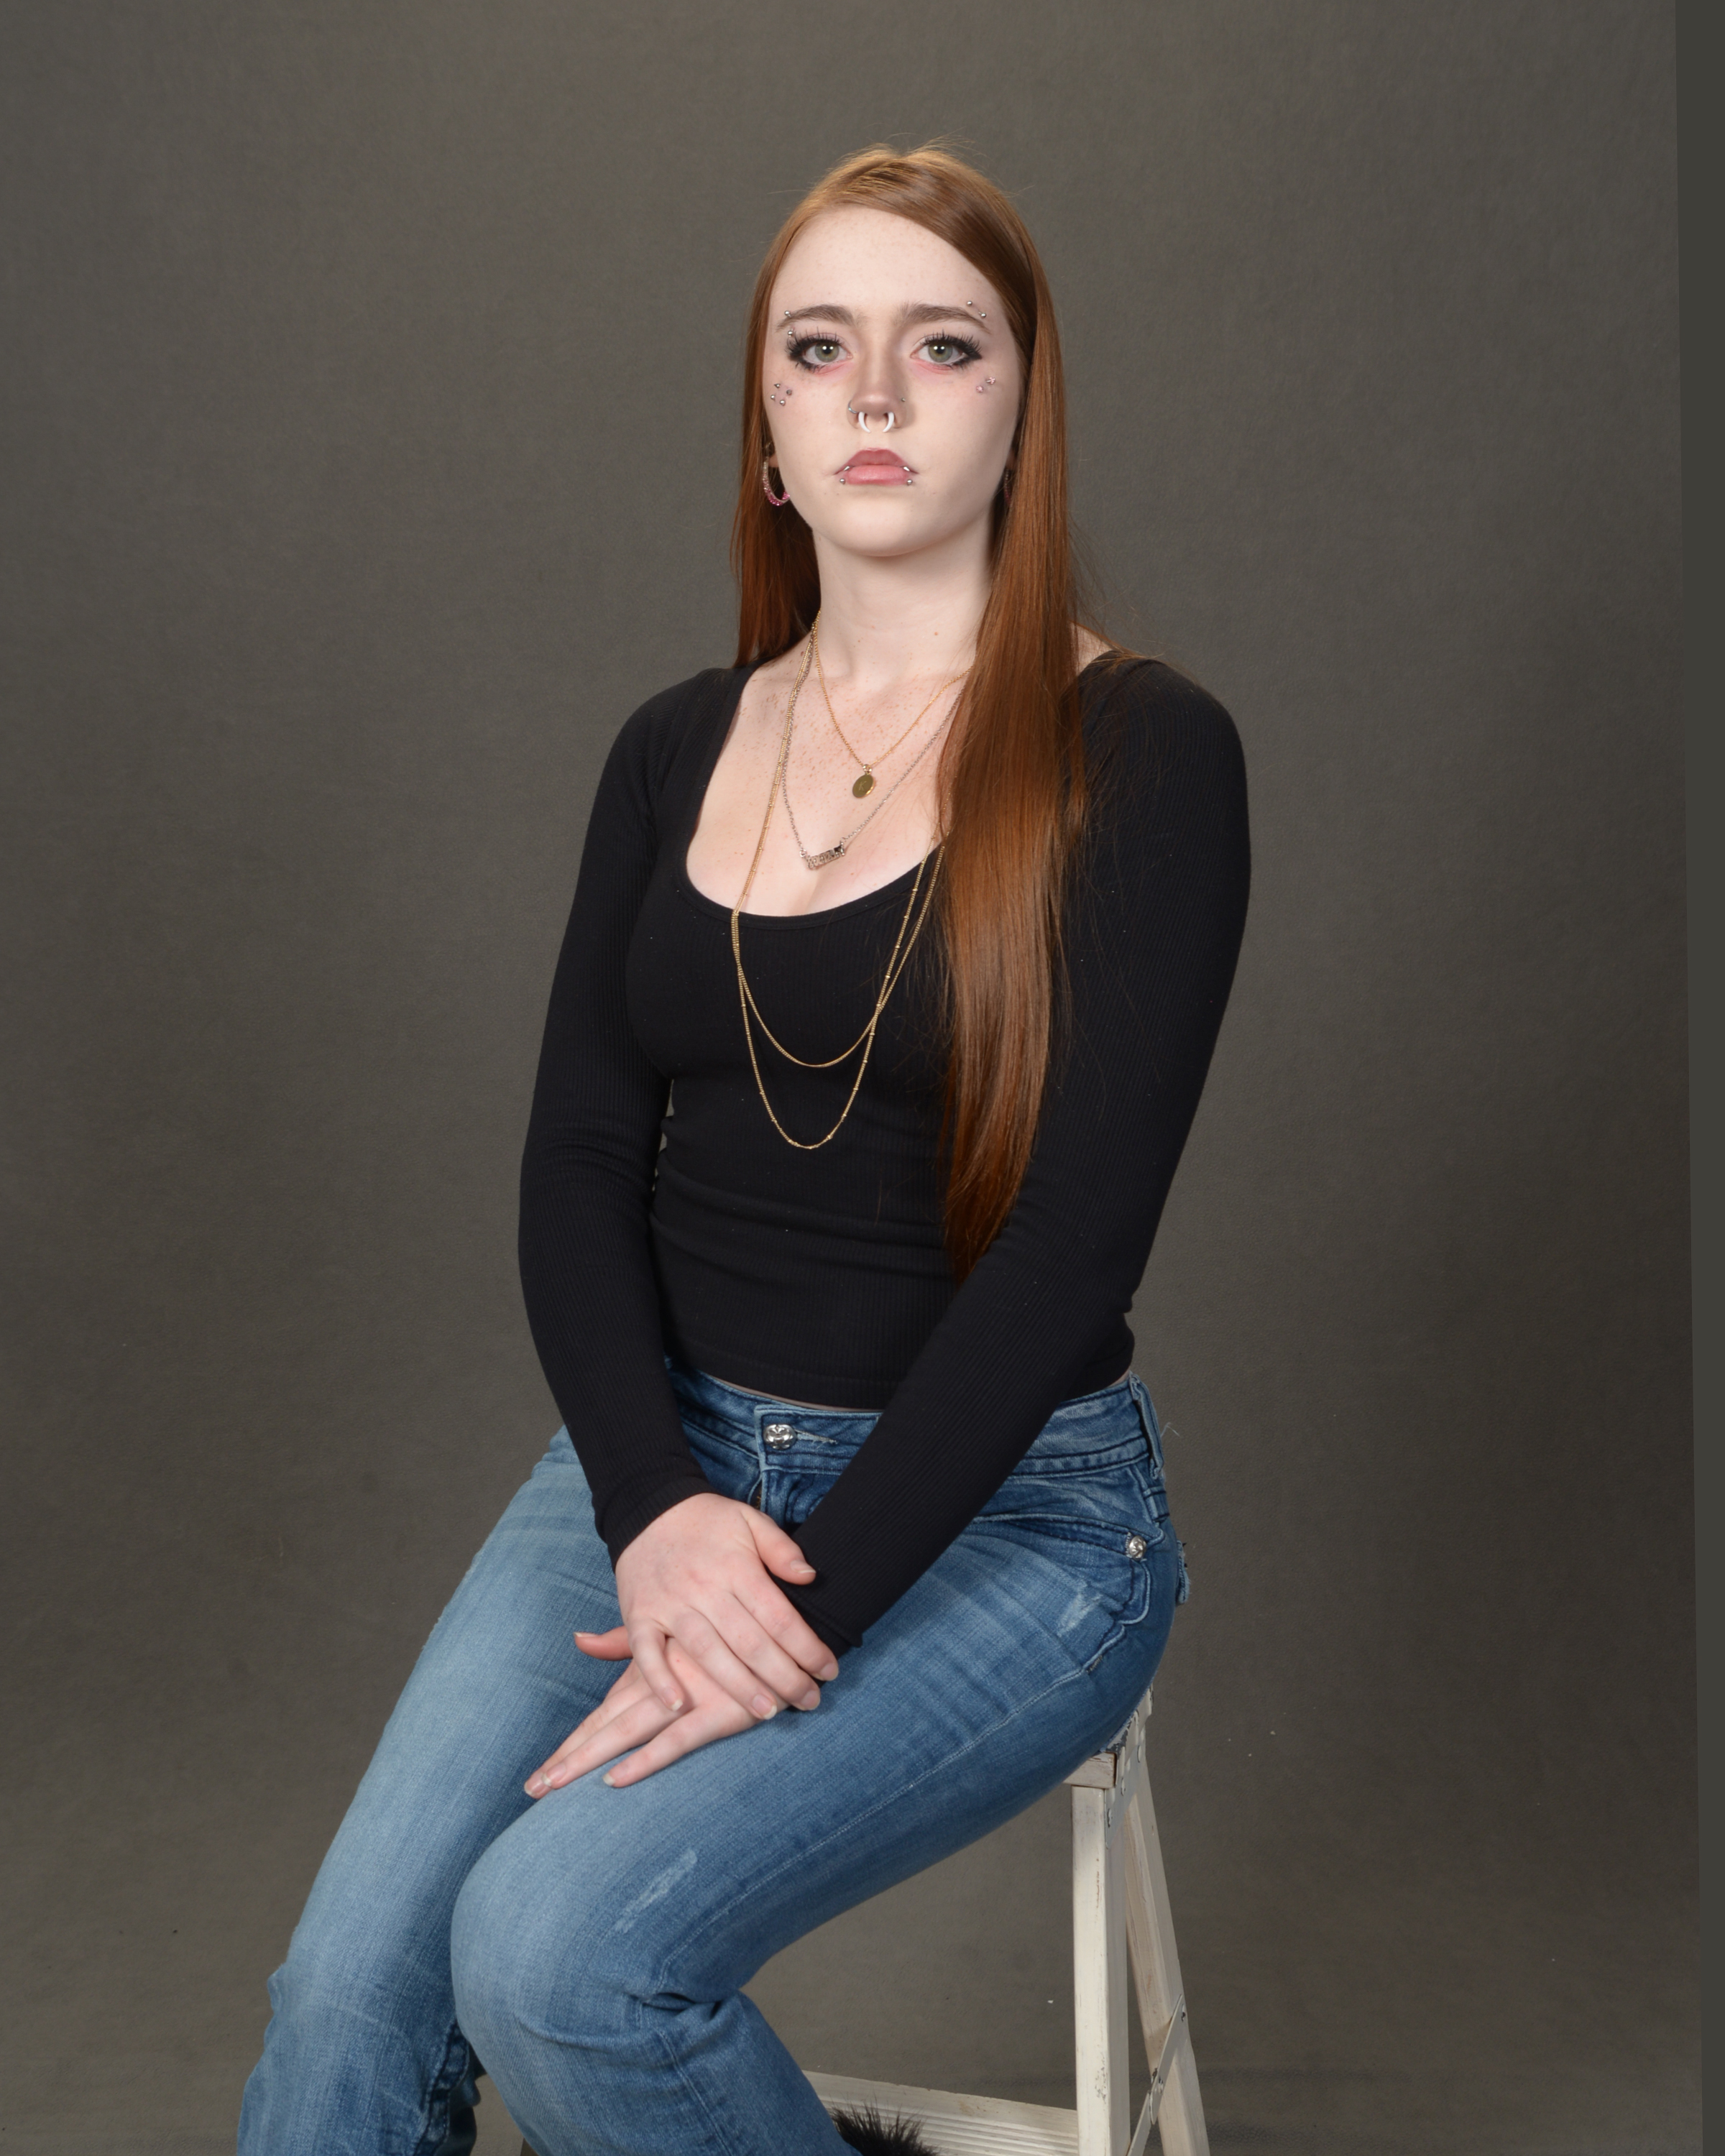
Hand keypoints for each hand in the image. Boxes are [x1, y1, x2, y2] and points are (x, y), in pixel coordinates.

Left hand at [526, 1637, 757, 1792]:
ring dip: (588, 1760)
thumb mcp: (672, 1625)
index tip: (541, 1775)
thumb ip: (624, 1640)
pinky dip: (646, 1759)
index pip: (603, 1711)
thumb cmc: (733, 1620)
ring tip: (553, 1786)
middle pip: (604, 1726)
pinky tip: (616, 1778)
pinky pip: (675, 1741)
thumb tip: (580, 1639)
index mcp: (650, 1666)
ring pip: (626, 1732)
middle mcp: (660, 1681)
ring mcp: (687, 1696)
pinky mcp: (718, 1711)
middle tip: (532, 1788)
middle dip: (568, 1758)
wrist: (788, 1613)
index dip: (573, 1742)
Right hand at [593, 1491, 838, 1723]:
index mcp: (737, 1567)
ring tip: (767, 1712)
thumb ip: (782, 1549)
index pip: (779, 1616)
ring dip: (738, 1686)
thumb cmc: (707, 1521)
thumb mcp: (750, 1521)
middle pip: (750, 1642)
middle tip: (810, 1702)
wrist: (646, 1507)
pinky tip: (678, 1706)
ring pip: (707, 1653)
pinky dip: (659, 1679)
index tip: (829, 1670)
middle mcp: (704, 1588)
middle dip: (784, 1677)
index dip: (808, 1647)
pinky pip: (647, 1652)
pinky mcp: (639, 1615)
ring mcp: (669, 1604)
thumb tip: (811, 1577)